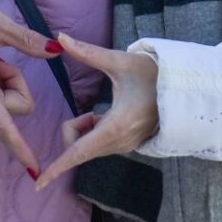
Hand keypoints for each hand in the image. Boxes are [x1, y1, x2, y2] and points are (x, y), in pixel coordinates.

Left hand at [35, 33, 158, 189]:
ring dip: (86, 127)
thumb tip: (59, 38)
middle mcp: (120, 143)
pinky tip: (111, 115)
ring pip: (88, 145)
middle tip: (92, 110)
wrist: (182, 86)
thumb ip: (87, 52)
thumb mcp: (119, 61)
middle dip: (75, 128)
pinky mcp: (128, 145)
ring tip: (104, 109)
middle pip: (78, 146)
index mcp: (117, 126)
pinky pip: (99, 144)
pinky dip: (95, 130)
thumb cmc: (152, 72)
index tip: (38, 183)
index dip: (57, 168)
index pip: (79, 152)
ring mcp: (125, 146)